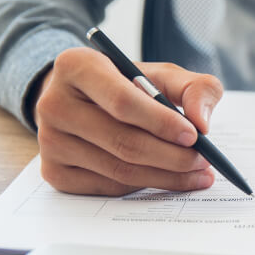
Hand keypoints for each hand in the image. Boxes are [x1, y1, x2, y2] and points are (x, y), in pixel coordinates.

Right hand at [34, 47, 223, 195]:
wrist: (85, 101)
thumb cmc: (129, 85)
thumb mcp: (164, 75)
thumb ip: (195, 88)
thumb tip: (202, 123)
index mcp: (76, 66)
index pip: (122, 101)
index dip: (161, 122)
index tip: (195, 136)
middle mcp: (53, 104)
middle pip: (123, 142)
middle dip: (172, 156)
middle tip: (204, 161)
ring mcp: (49, 142)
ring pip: (119, 170)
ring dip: (166, 176)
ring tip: (197, 173)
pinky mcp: (54, 172)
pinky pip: (109, 187)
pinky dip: (144, 185)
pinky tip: (166, 178)